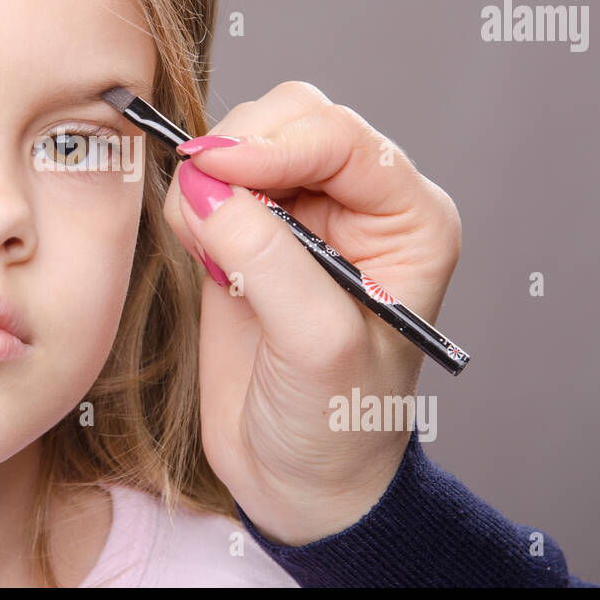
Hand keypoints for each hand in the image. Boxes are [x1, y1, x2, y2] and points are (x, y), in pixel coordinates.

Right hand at [163, 81, 461, 546]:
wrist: (302, 479)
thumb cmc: (338, 424)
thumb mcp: (316, 344)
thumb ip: (266, 258)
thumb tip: (204, 186)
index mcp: (408, 218)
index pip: (342, 137)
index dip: (274, 142)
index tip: (213, 168)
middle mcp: (360, 204)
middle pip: (291, 119)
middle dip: (238, 153)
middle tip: (203, 214)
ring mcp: (303, 215)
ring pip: (244, 141)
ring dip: (208, 180)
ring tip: (210, 255)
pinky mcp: (251, 234)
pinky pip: (209, 182)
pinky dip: (191, 203)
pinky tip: (204, 259)